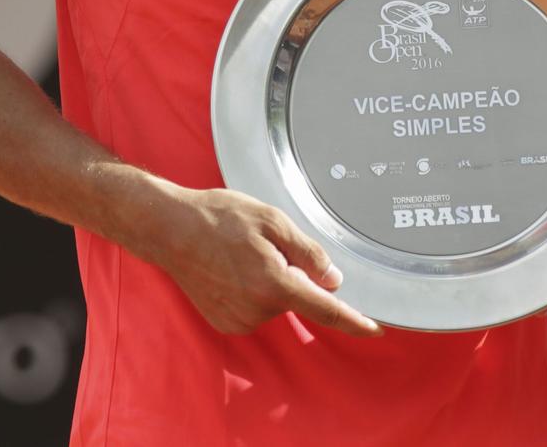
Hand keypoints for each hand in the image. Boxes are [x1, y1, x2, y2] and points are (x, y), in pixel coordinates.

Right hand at [154, 187, 380, 337]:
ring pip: (275, 302)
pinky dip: (253, 290)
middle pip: (296, 296)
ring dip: (270, 281)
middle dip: (292, 273)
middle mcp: (256, 309)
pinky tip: (232, 268)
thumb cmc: (219, 218)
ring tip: (241, 253)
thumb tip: (333, 280)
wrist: (170, 229)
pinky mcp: (225, 322)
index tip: (376, 330)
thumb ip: (309, 253)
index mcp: (273, 283)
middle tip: (262, 245)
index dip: (354, 321)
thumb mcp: (273, 221)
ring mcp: (238, 319)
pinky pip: (255, 308)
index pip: (325, 309)